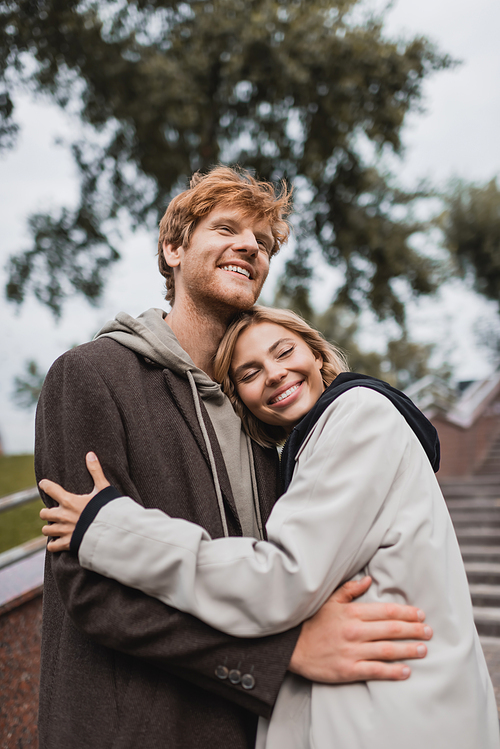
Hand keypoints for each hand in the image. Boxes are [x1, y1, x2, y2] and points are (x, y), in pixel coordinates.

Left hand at [39, 452, 110, 551]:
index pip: (51, 489)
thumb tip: (90, 454)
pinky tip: (57, 542)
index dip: (45, 485)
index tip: (43, 484)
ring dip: (50, 528)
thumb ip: (95, 471)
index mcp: (69, 501)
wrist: (111, 530)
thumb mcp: (103, 488)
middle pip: (44, 513)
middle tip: (53, 511)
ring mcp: (64, 531)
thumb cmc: (107, 508)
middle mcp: (63, 516)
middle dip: (47, 512)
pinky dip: (53, 544)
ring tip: (55, 527)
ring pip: (46, 530)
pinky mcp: (68, 543)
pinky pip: (52, 546)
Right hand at [289, 576, 431, 682]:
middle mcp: (355, 631)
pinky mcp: (348, 670)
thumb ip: (349, 590)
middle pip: (392, 630)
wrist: (292, 647)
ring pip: (388, 650)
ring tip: (423, 650)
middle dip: (414, 630)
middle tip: (429, 631)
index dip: (406, 613)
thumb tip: (368, 579)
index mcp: (352, 613)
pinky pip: (376, 670)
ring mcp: (352, 651)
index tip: (420, 614)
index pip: (386, 611)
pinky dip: (393, 671)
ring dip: (409, 649)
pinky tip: (405, 670)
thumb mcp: (329, 601)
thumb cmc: (312, 623)